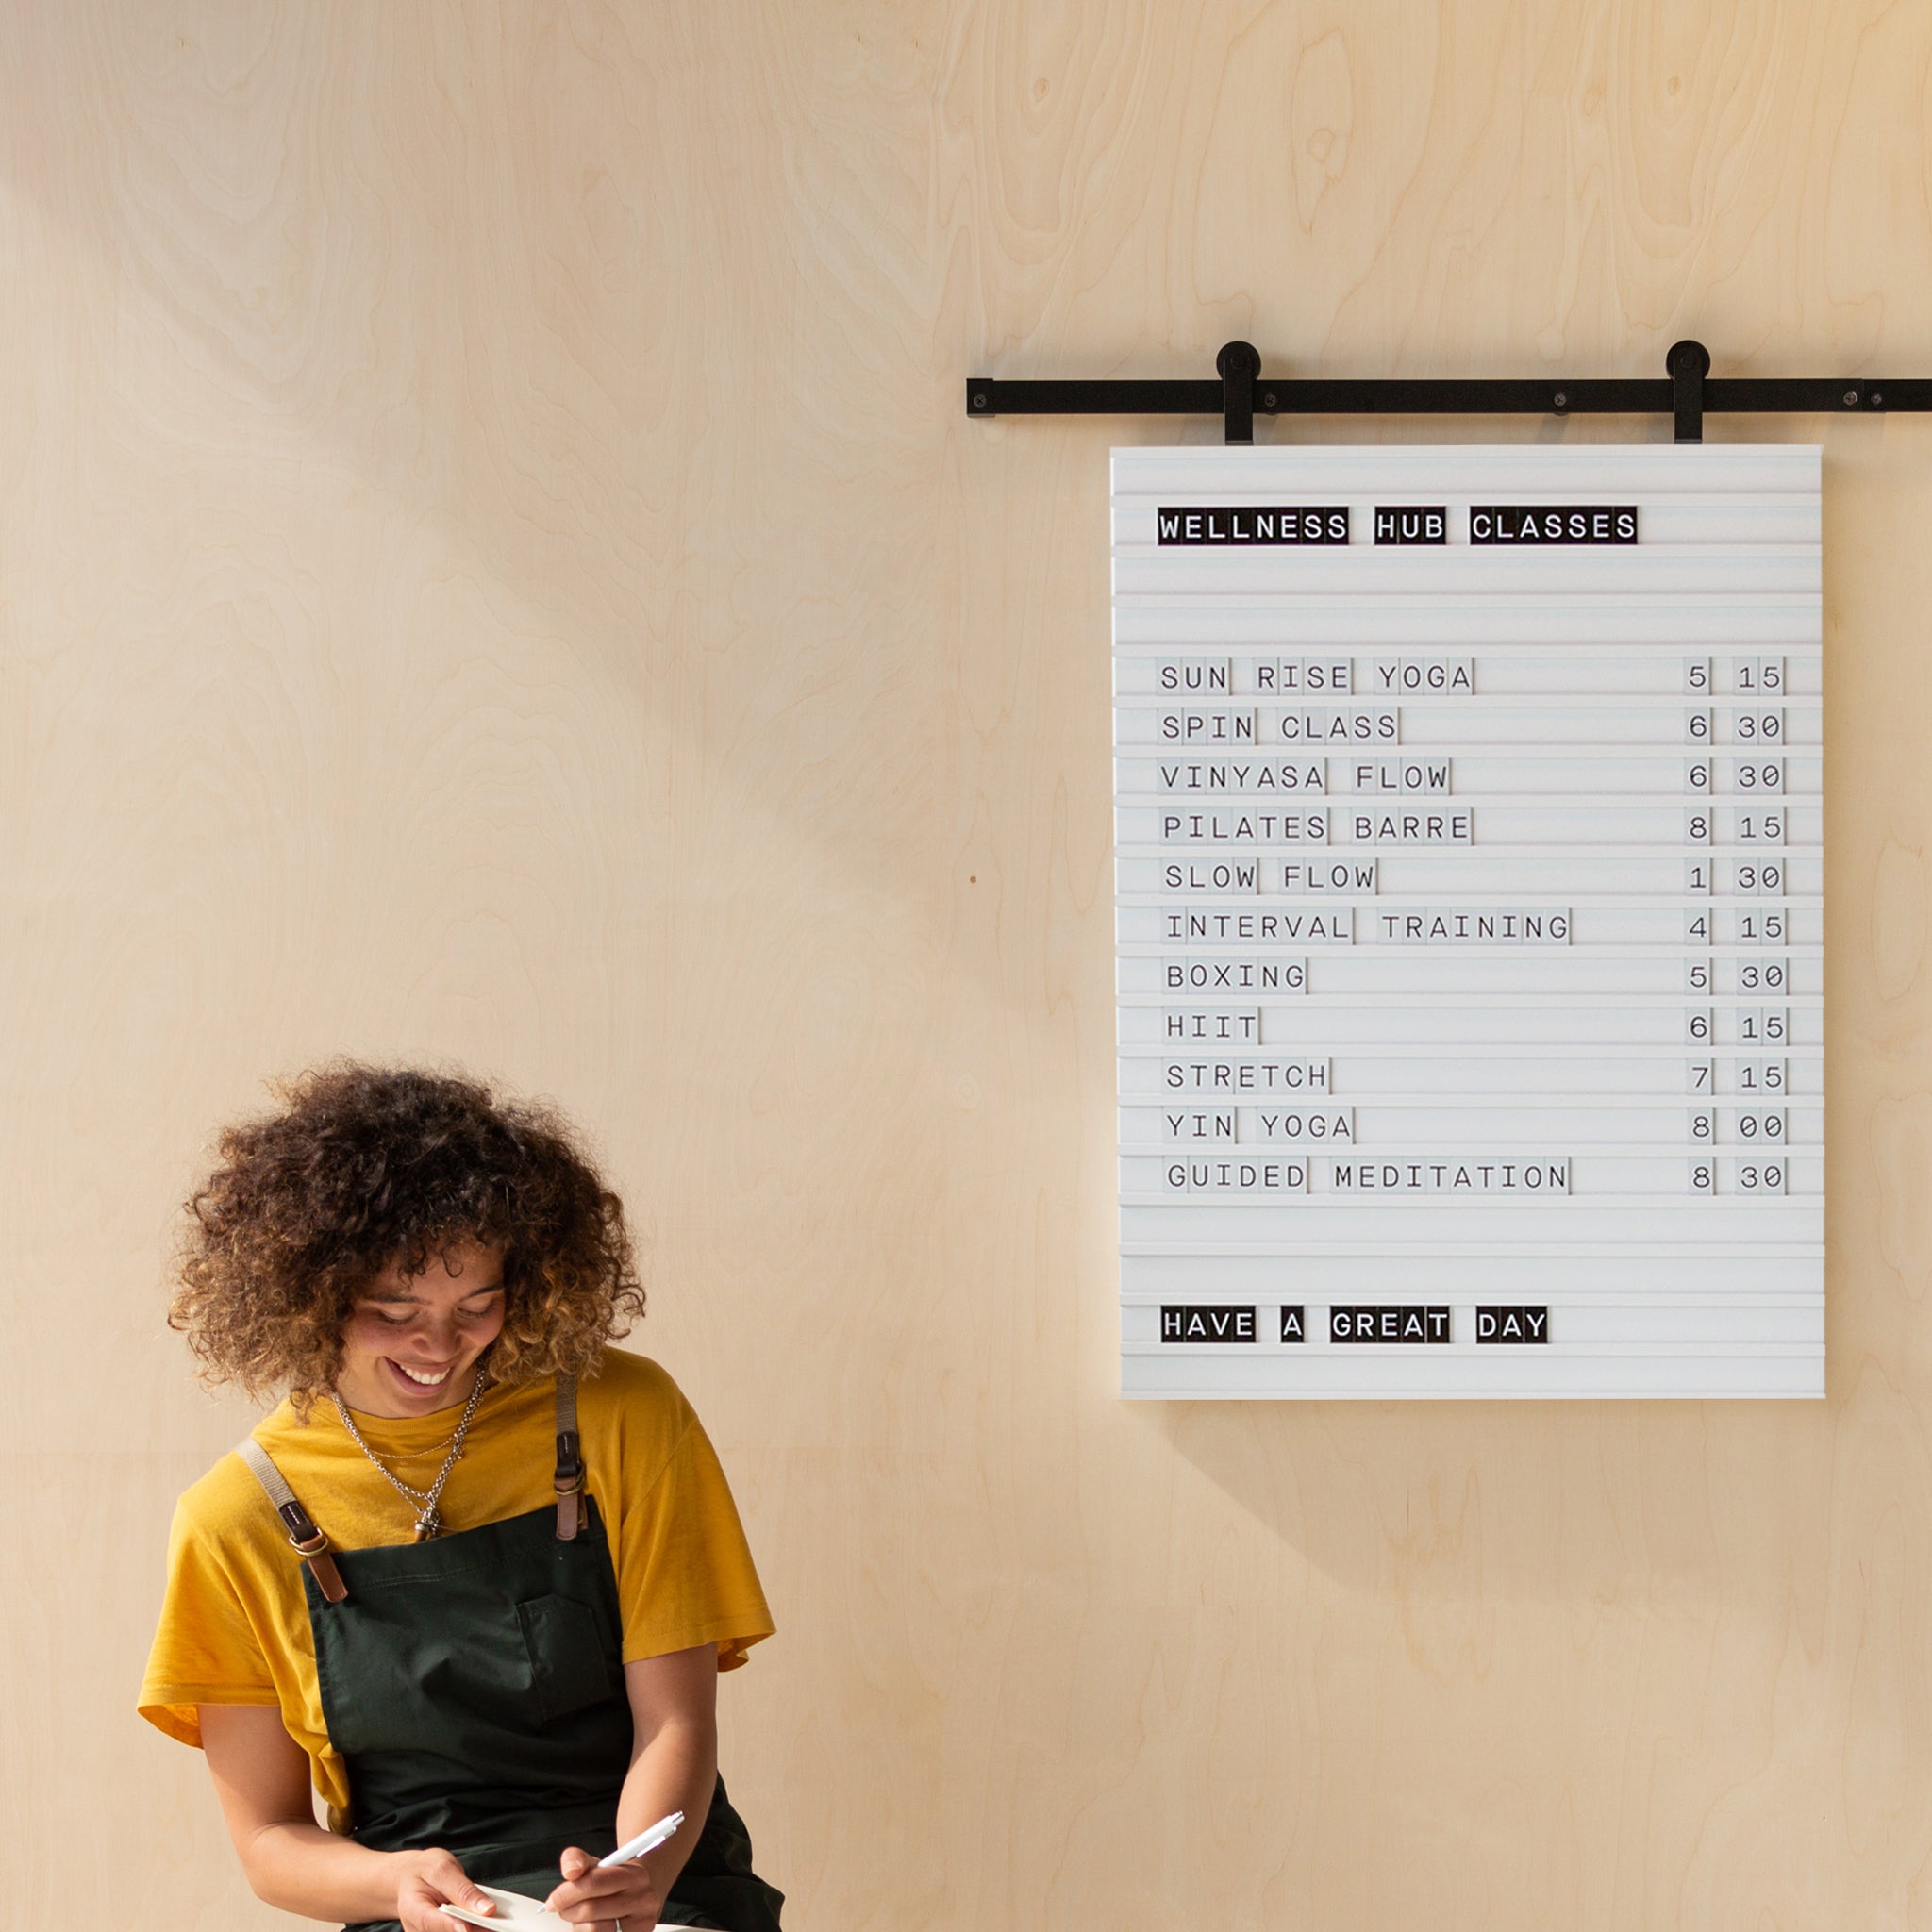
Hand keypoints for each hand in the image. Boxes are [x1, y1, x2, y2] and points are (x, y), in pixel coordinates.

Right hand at [393, 1846, 496, 1930]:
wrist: (409, 1879)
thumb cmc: (424, 1871)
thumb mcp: (442, 1869)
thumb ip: (463, 1890)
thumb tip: (487, 1909)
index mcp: (413, 1909)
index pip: (432, 1922)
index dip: (451, 1926)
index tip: (467, 1928)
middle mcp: (418, 1930)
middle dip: (475, 1929)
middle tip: (500, 1923)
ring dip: (479, 1929)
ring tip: (501, 1922)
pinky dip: (476, 1928)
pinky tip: (490, 1923)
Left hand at [544, 1845, 664, 1928]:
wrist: (639, 1897)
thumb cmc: (614, 1882)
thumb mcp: (597, 1864)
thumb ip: (577, 1859)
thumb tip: (571, 1871)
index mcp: (634, 1875)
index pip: (593, 1883)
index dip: (566, 1894)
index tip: (553, 1901)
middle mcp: (644, 1899)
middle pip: (590, 1909)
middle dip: (569, 1910)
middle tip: (566, 1908)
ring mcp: (642, 1923)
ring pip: (594, 1930)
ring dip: (579, 1925)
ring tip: (581, 1917)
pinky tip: (592, 1926)